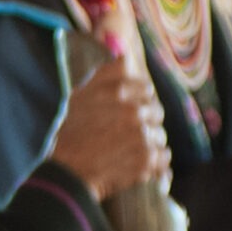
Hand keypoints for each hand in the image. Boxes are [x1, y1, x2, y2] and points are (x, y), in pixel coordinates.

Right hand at [47, 60, 168, 196]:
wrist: (68, 174)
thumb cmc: (70, 136)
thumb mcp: (79, 98)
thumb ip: (105, 76)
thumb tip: (126, 56)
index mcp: (115, 91)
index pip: (145, 87)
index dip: (137, 99)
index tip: (126, 111)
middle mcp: (132, 109)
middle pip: (156, 110)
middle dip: (144, 122)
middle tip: (124, 135)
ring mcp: (142, 134)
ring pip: (159, 135)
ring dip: (148, 144)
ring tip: (125, 153)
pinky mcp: (148, 158)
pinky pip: (164, 158)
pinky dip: (154, 164)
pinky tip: (135, 165)